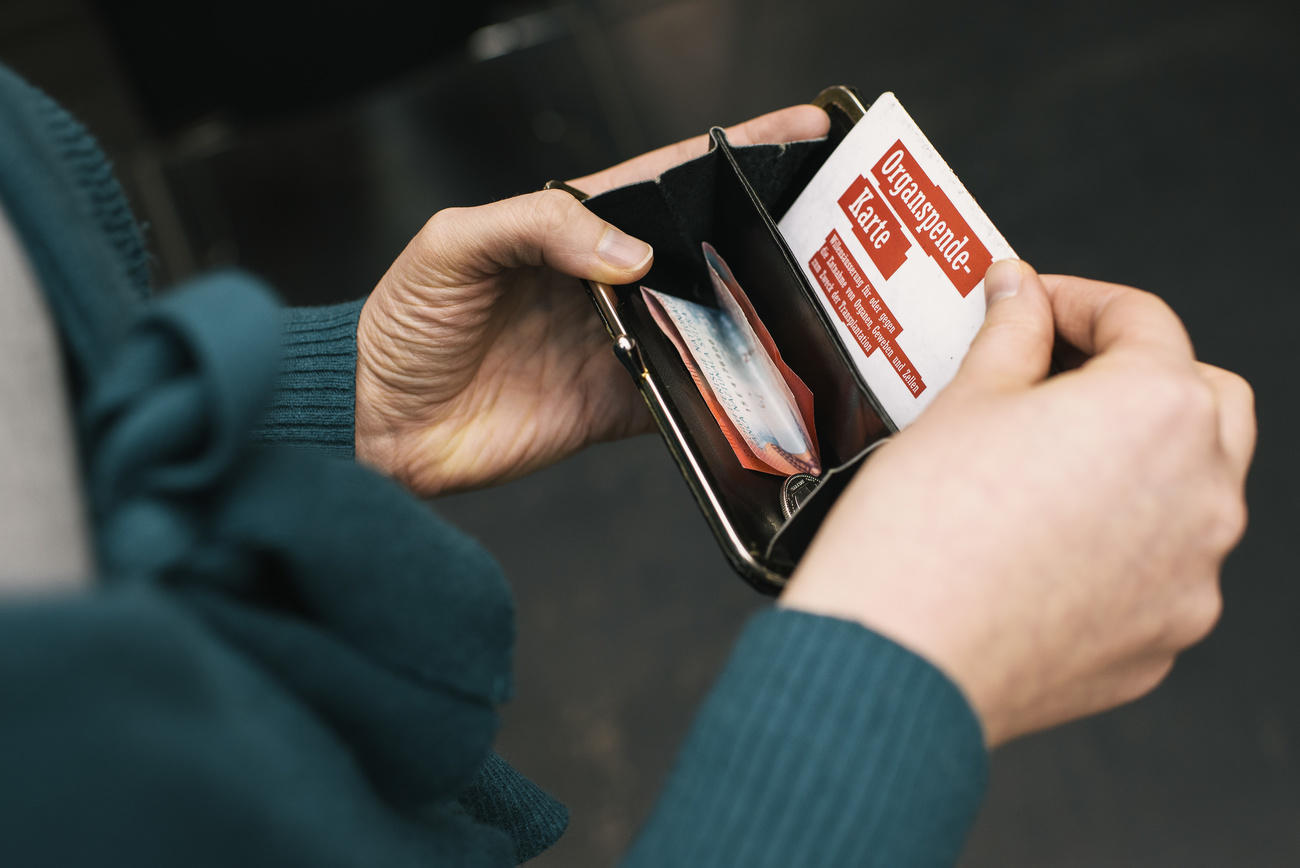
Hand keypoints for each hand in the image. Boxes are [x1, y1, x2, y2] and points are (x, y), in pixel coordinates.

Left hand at [354, 106, 830, 494]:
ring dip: (755, 312)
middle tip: (827, 221)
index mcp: (571, 229)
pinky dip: (723, 392)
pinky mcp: (619, 405)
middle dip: (763, 230)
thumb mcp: (453, 246)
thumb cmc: (404, 323)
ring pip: (707, 322)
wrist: (380, 422)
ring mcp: (620, 344)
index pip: (665, 178)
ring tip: (817, 294)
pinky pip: (686, 396)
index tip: (798, 131)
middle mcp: (607, 283)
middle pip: (700, 250)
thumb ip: (536, 226)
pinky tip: (762, 380)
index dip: (732, 153)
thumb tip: (627, 251)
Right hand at [779, 261, 1254, 746]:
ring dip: (1137, 462)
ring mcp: (1192, 576)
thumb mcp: (963, 403)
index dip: (1077, 301)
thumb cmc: (923, 535)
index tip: (1032, 305)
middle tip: (1056, 377)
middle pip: (1203, 400)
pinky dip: (1119, 542)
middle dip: (1139, 375)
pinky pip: (1160, 568)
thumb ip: (1010, 334)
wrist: (898, 659)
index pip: (1143, 320)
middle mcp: (1202, 492)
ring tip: (1043, 468)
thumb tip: (1020, 294)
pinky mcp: (1162, 639)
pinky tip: (1042, 543)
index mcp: (1159, 411)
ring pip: (1192, 490)